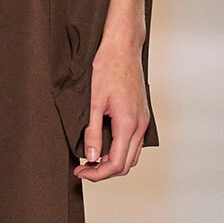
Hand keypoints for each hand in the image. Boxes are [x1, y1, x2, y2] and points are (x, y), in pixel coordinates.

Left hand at [74, 30, 149, 181]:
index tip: (80, 171)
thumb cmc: (108, 68)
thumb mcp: (94, 102)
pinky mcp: (141, 115)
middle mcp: (140, 125)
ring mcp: (143, 120)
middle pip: (126, 164)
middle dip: (104, 171)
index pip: (116, 164)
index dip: (97, 174)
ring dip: (113, 162)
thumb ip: (92, 131)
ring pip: (132, 155)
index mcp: (128, 124)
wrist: (123, 48)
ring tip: (92, 158)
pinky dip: (121, 150)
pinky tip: (105, 145)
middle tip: (83, 168)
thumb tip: (90, 156)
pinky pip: (135, 143)